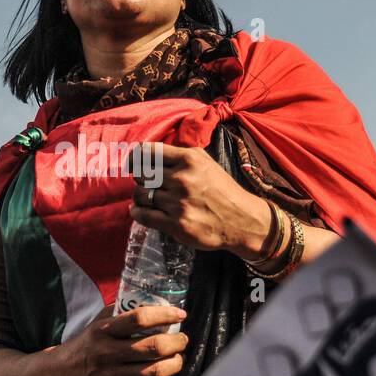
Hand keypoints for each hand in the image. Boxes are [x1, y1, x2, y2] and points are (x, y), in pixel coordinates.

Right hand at [57, 304, 188, 375]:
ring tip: (179, 357)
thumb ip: (121, 312)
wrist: (60, 375)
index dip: (165, 315)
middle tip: (183, 340)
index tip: (180, 315)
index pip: (140, 318)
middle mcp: (106, 353)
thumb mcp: (97, 323)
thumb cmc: (86, 344)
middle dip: (176, 343)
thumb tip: (153, 302)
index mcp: (103, 331)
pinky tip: (167, 375)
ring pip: (153, 371)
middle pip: (152, 347)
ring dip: (175, 363)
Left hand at [126, 143, 270, 259]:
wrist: (242, 220)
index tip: (133, 164)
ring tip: (147, 198)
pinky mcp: (176, 224)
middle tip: (146, 183)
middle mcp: (182, 178)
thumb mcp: (205, 162)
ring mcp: (178, 203)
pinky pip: (143, 215)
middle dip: (141, 178)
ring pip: (141, 194)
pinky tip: (139, 210)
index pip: (147, 152)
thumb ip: (179, 154)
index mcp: (189, 159)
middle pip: (141, 174)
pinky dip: (137, 212)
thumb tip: (148, 151)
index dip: (136, 158)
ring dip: (140, 196)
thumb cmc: (221, 189)